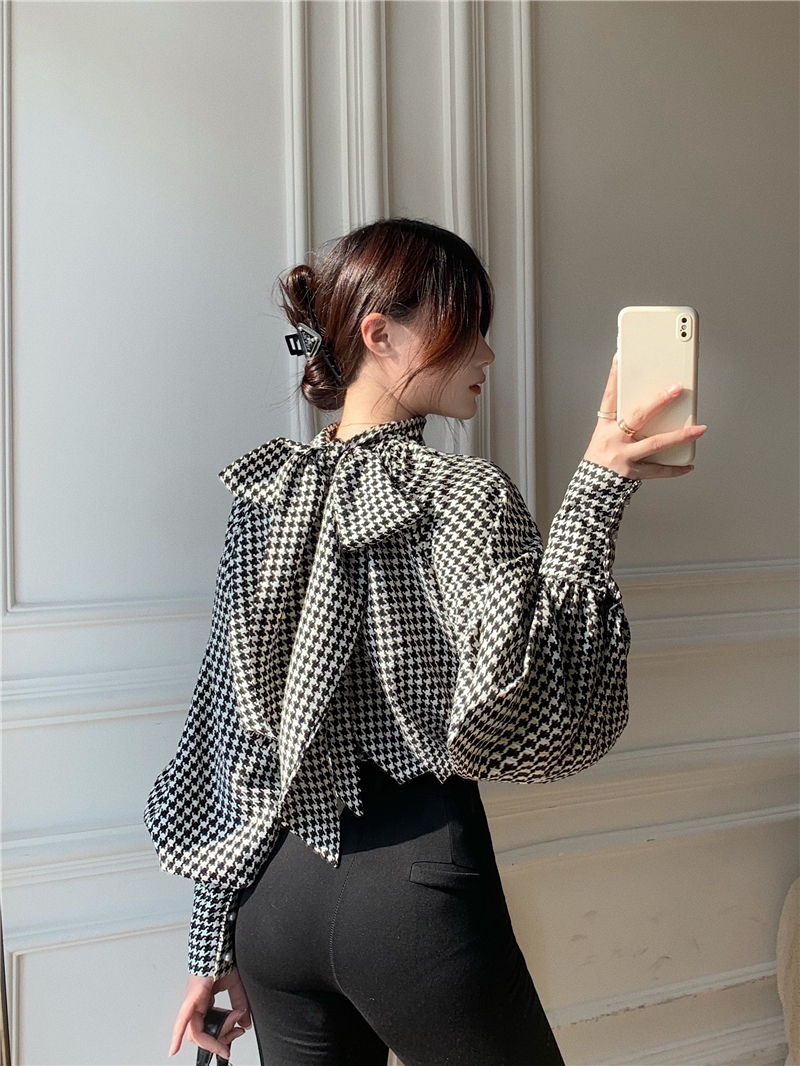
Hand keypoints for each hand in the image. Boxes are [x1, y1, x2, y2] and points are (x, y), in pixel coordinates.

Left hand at [168, 968, 251, 1058]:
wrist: (219, 944)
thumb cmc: (223, 960)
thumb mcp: (235, 986)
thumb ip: (240, 1005)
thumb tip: (245, 1023)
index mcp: (204, 1002)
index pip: (207, 1029)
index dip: (218, 1040)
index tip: (229, 1047)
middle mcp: (195, 1004)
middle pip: (201, 1035)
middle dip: (219, 1040)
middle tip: (235, 1035)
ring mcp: (192, 1001)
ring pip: (195, 1032)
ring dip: (213, 1037)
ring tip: (231, 1031)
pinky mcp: (192, 997)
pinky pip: (183, 1019)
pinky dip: (178, 1035)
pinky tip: (174, 1049)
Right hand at [583, 351, 706, 478]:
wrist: (590, 491)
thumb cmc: (601, 461)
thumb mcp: (604, 438)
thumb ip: (624, 424)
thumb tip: (655, 408)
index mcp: (603, 427)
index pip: (609, 397)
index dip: (614, 377)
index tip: (620, 357)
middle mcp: (611, 439)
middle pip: (638, 416)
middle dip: (659, 401)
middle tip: (676, 388)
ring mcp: (622, 457)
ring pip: (654, 443)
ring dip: (680, 435)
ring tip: (699, 429)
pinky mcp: (631, 473)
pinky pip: (657, 470)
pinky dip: (674, 468)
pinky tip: (688, 465)